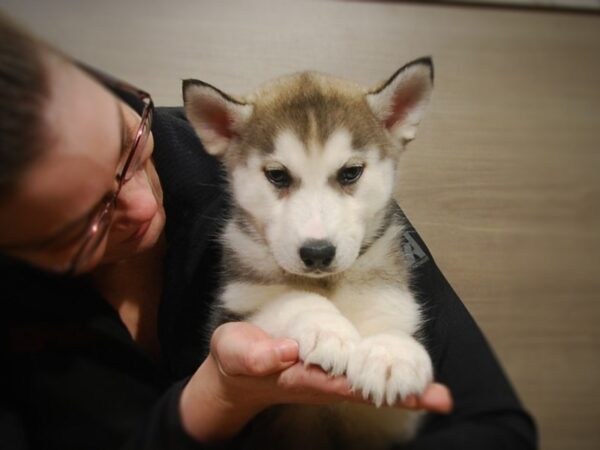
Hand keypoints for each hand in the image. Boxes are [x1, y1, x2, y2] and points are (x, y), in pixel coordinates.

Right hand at [179, 322, 451, 442]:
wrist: (237, 373)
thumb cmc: (236, 360)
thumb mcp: (236, 352)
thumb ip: (256, 354)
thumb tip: (287, 352)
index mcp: (299, 377)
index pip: (340, 384)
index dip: (370, 387)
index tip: (400, 393)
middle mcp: (321, 381)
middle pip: (366, 391)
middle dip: (402, 395)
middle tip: (442, 399)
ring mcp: (328, 377)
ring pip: (370, 386)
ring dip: (403, 390)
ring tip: (440, 396)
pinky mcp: (330, 369)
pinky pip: (364, 375)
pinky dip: (389, 377)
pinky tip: (413, 379)